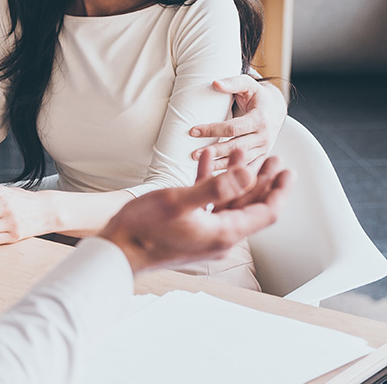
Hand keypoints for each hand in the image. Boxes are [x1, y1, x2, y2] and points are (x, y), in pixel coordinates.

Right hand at [99, 150, 291, 273]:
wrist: (118, 251)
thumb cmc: (144, 229)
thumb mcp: (179, 202)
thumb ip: (215, 188)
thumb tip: (247, 175)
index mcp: (224, 232)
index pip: (265, 212)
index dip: (279, 190)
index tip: (288, 171)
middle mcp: (219, 236)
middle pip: (250, 205)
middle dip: (262, 180)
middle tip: (274, 158)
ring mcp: (204, 233)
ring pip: (229, 202)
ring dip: (236, 177)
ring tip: (241, 154)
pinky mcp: (189, 228)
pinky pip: (207, 203)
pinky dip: (209, 182)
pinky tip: (206, 161)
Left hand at [190, 75, 287, 170]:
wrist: (276, 108)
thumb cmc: (258, 96)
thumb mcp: (249, 85)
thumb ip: (233, 82)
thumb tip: (214, 83)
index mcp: (260, 119)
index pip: (233, 128)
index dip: (212, 130)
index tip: (193, 131)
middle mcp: (264, 137)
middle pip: (235, 147)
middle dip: (214, 151)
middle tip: (193, 154)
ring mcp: (264, 149)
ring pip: (240, 161)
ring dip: (219, 165)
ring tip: (199, 165)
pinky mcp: (262, 157)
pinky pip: (247, 169)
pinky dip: (232, 174)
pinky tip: (215, 177)